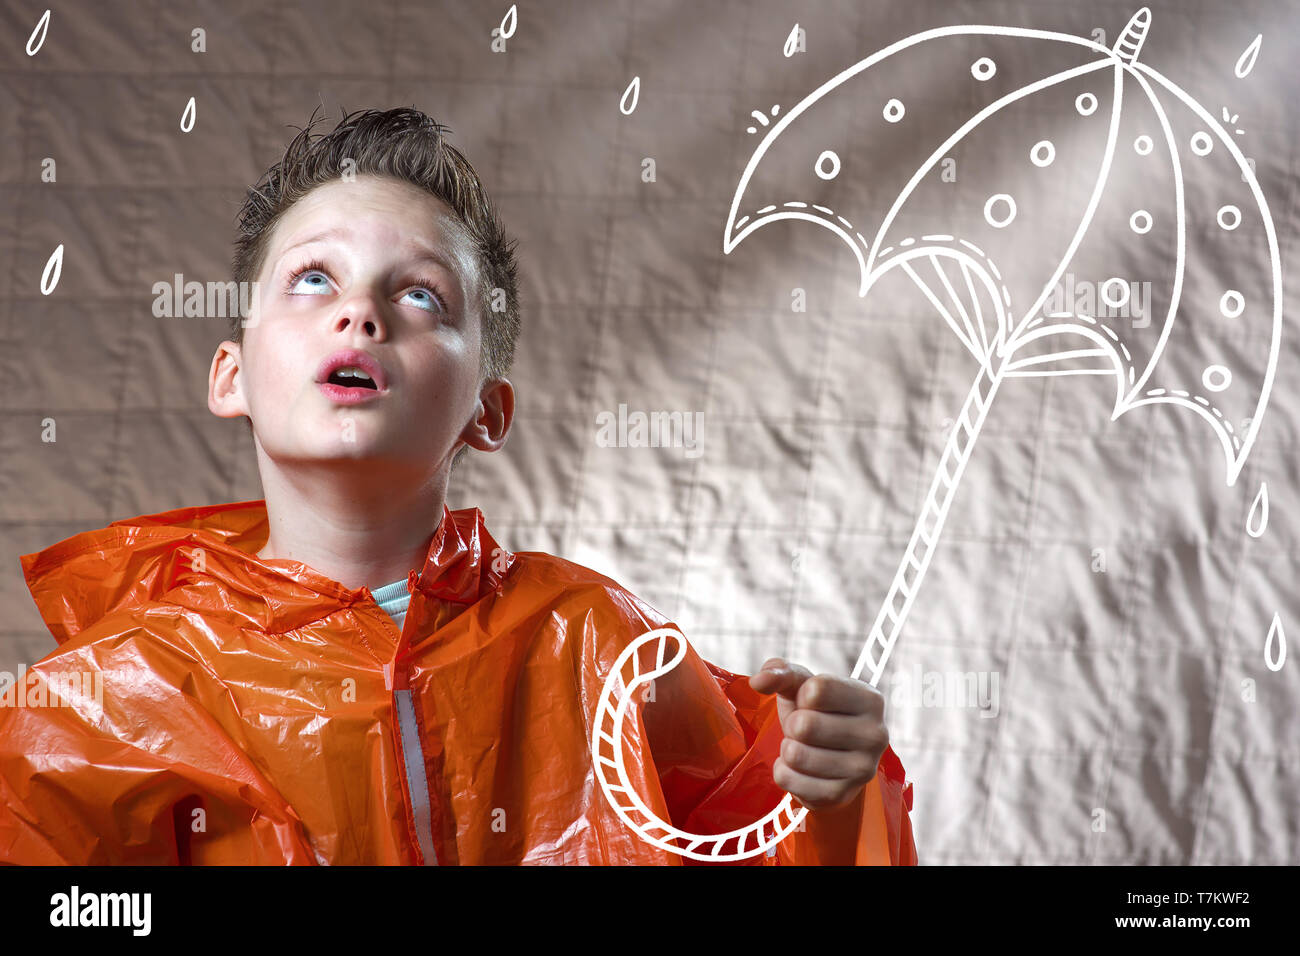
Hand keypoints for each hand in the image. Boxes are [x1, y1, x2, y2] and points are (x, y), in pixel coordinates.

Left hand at [748, 658, 887, 810]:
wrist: (830, 755)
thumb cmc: (817, 711)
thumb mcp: (802, 685)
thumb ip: (781, 673)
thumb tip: (759, 680)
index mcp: (871, 700)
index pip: (817, 689)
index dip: (801, 695)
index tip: (812, 702)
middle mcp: (876, 735)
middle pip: (805, 725)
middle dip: (792, 724)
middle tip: (804, 728)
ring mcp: (862, 770)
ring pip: (795, 755)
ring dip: (787, 749)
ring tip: (803, 747)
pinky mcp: (841, 796)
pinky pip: (788, 780)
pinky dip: (784, 771)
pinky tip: (800, 768)